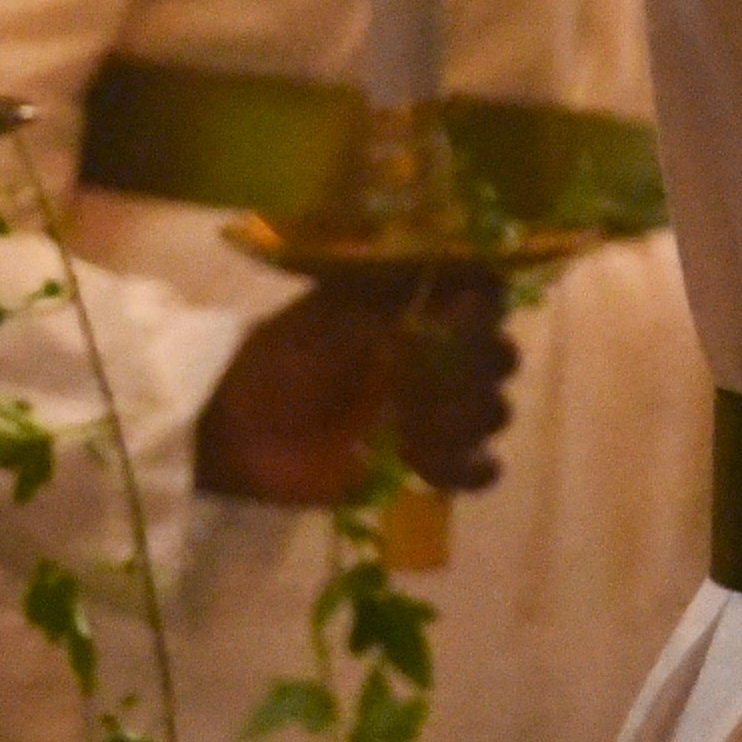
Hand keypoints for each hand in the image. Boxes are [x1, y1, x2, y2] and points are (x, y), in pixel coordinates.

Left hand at [193, 268, 518, 509]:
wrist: (241, 428)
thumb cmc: (284, 357)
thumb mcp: (337, 308)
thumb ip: (400, 290)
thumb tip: (464, 272)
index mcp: (420, 311)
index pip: (488, 298)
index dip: (487, 307)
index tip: (463, 314)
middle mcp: (438, 357)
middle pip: (500, 358)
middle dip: (476, 368)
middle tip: (427, 378)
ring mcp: (435, 413)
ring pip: (493, 412)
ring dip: (464, 418)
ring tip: (411, 426)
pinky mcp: (426, 465)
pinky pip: (479, 469)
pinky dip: (466, 468)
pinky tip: (425, 464)